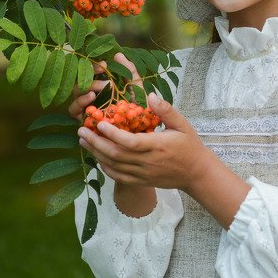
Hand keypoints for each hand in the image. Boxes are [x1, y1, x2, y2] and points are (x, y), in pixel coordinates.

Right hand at [66, 52, 142, 120]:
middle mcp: (92, 98)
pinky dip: (80, 102)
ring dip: (87, 87)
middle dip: (90, 75)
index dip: (94, 67)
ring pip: (76, 93)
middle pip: (81, 82)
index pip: (91, 74)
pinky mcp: (82, 121)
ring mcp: (86, 109)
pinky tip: (91, 97)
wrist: (143, 130)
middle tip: (106, 77)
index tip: (104, 63)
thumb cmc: (140, 111)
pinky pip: (74, 110)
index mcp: (103, 89)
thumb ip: (130, 71)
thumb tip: (117, 54)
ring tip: (103, 87)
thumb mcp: (137, 89)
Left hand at [77, 92, 215, 191]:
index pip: (130, 142)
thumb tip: (150, 95)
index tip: (99, 123)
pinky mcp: (140, 181)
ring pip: (113, 166)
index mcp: (157, 146)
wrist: (196, 173)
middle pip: (115, 154)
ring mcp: (142, 174)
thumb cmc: (189, 146)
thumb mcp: (182, 124)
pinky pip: (117, 176)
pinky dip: (104, 167)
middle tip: (81, 130)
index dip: (112, 134)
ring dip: (95, 153)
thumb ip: (166, 110)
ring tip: (83, 140)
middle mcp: (147, 162)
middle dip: (95, 142)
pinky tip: (96, 156)